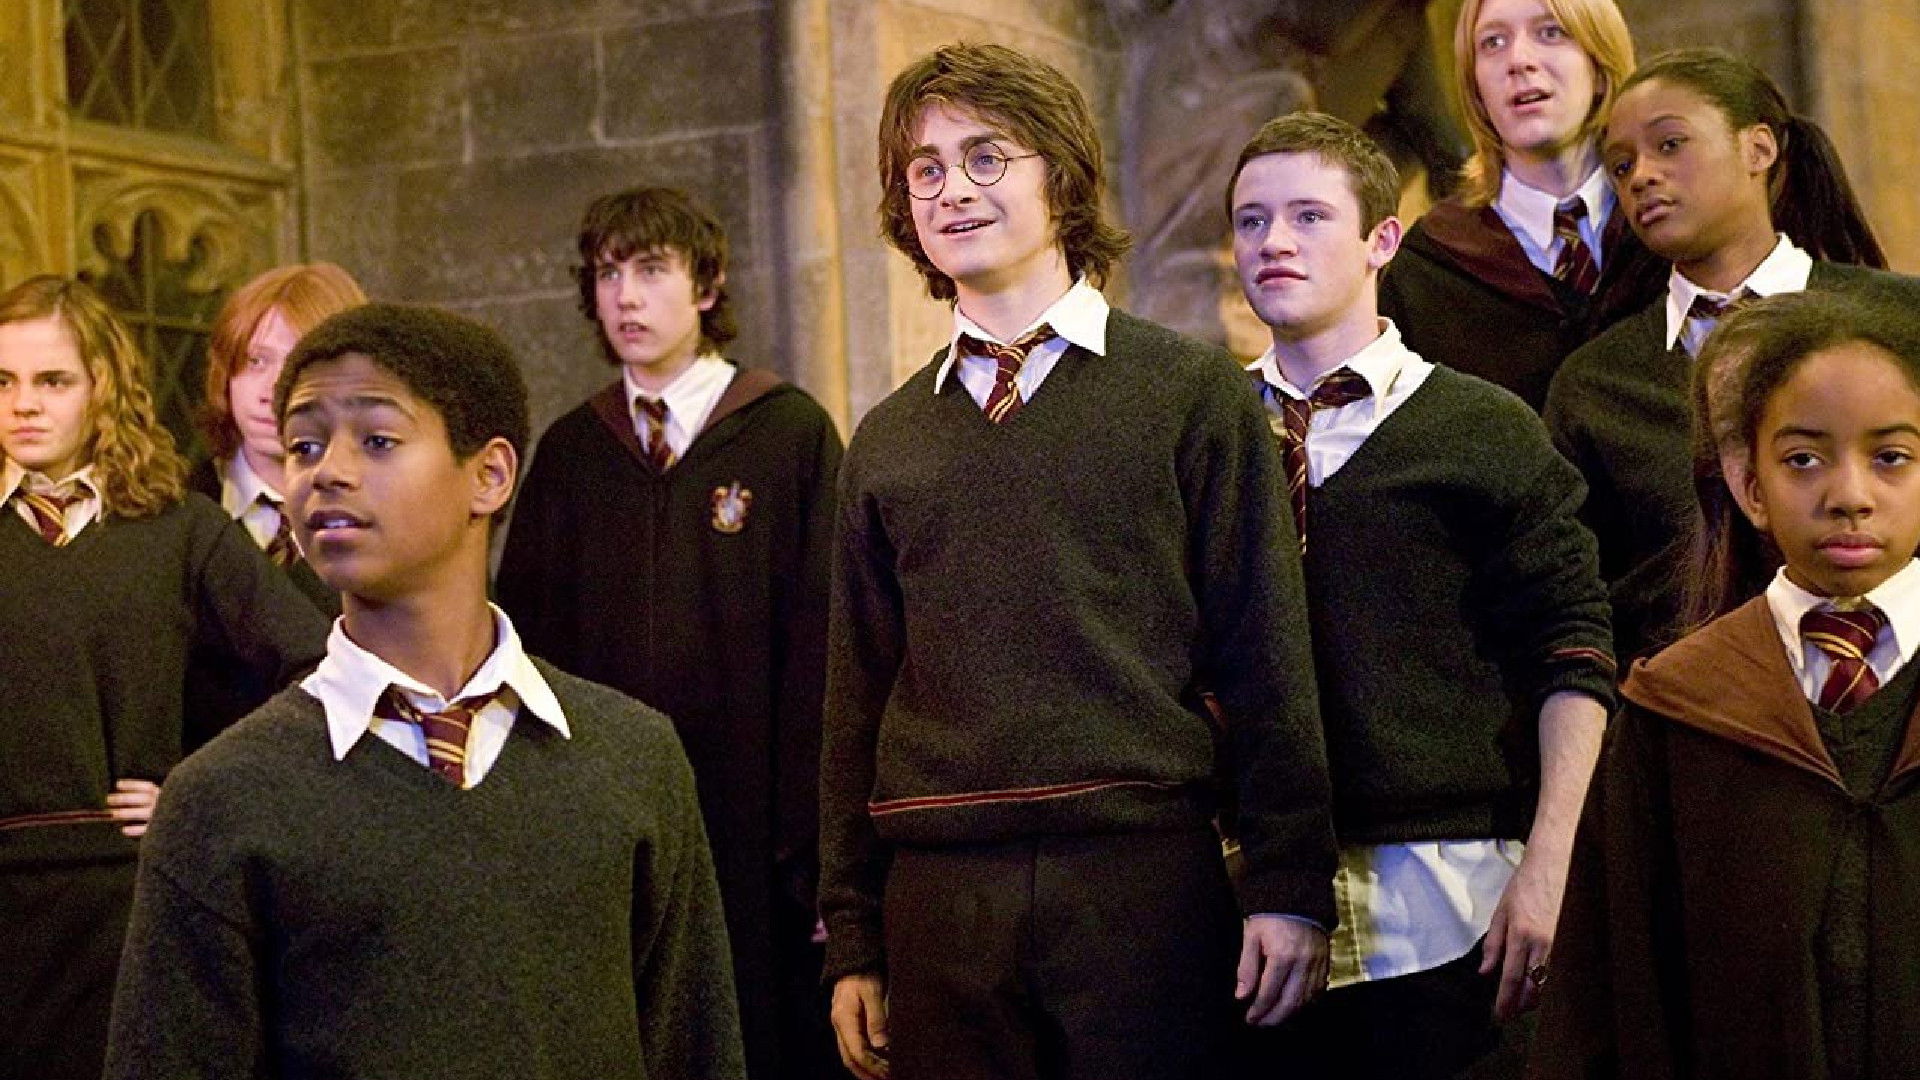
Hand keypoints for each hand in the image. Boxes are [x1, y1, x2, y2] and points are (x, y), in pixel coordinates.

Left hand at [106, 779, 160, 837]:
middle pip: (143, 798)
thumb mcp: (157, 800)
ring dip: (127, 813)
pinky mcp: (160, 829)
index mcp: (162, 795)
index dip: (132, 785)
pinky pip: (147, 829)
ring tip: (113, 814)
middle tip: (109, 799)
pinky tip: (124, 830)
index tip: (117, 784)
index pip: (147, 787)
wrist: (183, 826)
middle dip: (125, 798)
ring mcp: (161, 816)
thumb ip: (143, 797)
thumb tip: (118, 795)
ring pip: (143, 813)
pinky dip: (135, 830)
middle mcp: (163, 804)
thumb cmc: (162, 810)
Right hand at [829, 973, 890, 1079]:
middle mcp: (840, 1026)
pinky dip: (864, 1058)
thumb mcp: (872, 992)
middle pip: (850, 1059)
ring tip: (883, 1076)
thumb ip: (876, 1018)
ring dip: (865, 1069)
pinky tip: (877, 1062)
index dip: (873, 1065)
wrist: (852, 959)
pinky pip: (853, 1047)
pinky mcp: (848, 1024)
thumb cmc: (863, 973)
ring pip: (850, 1056)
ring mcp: (842, 1026)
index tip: (890, 1072)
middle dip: (867, 1074)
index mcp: (844, 1020)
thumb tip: (881, 1044)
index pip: (857, 1052)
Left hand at [1236, 916, 1327, 1025]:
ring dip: (1290, 1014)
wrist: (1297, 894)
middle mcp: (1303, 964)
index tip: (1250, 1019)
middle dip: (1274, 1018)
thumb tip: (1241, 996)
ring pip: (1306, 1000)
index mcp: (1283, 956)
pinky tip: (1295, 1007)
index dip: (1259, 1010)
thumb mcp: (1252, 936)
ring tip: (1275, 1019)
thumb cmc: (1269, 914)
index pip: (1269, 993)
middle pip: (1290, 1002)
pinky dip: (1306, 1003)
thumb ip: (1247, 967)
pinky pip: (1319, 991)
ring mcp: (1318, 964)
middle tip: (1261, 1024)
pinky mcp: (1326, 962)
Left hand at [1480, 847, 1567, 1020]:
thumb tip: (1485, 971)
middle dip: (1521, 1004)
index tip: (1500, 1015)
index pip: (1511, 978)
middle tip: (1511, 1012)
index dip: (1505, 1000)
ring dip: (1536, 996)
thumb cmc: (1525, 885)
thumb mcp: (1501, 911)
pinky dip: (1551, 982)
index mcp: (1521, 935)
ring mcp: (1561, 943)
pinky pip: (1562, 971)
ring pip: (1549, 982)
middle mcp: (1543, 944)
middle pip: (1533, 987)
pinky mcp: (1574, 941)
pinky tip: (1543, 984)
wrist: (1555, 864)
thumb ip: (1493, 943)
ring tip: (1524, 1001)